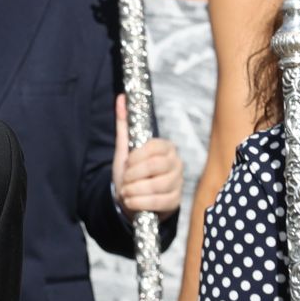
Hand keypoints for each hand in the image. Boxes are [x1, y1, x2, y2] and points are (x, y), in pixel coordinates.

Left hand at [113, 96, 182, 216]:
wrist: (131, 200)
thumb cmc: (130, 173)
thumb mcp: (124, 150)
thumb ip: (124, 124)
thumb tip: (121, 98)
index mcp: (165, 148)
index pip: (153, 147)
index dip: (135, 158)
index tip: (126, 164)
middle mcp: (177, 163)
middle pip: (155, 166)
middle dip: (133, 175)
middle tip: (125, 180)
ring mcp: (178, 183)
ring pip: (156, 185)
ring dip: (134, 190)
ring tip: (126, 192)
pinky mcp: (176, 201)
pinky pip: (158, 202)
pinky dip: (139, 202)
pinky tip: (131, 202)